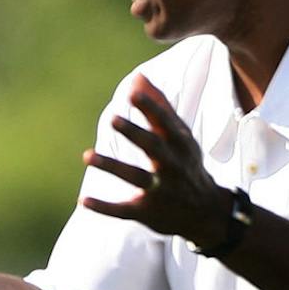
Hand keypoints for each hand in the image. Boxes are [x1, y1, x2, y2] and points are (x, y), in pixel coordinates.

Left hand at [79, 75, 230, 245]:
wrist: (206, 212)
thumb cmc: (185, 163)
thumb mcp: (179, 136)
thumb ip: (158, 107)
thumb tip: (138, 77)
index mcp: (179, 145)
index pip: (165, 123)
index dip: (150, 108)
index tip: (133, 92)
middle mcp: (171, 166)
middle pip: (152, 148)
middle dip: (134, 134)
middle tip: (113, 119)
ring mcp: (159, 190)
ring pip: (136, 177)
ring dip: (112, 166)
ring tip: (87, 155)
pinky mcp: (147, 212)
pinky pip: (124, 210)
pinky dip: (104, 207)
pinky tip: (82, 200)